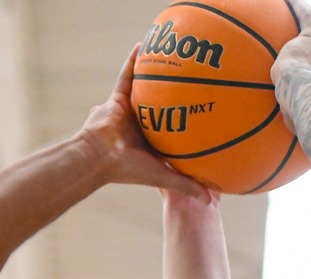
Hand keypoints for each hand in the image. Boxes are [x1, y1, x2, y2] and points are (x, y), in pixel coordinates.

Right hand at [79, 48, 207, 198]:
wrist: (98, 158)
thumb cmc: (128, 170)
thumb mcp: (163, 176)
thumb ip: (187, 185)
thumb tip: (212, 201)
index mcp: (151, 144)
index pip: (172, 131)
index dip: (184, 124)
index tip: (202, 115)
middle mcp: (141, 126)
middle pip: (161, 107)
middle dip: (172, 97)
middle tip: (190, 82)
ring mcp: (128, 112)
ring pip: (146, 89)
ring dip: (155, 75)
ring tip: (170, 57)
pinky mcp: (117, 100)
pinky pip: (127, 76)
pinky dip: (133, 61)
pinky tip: (143, 45)